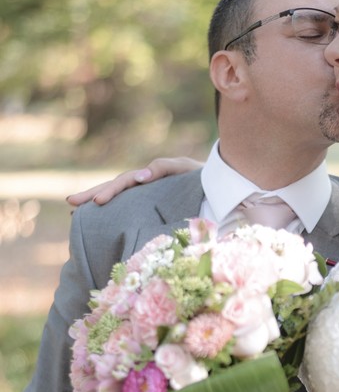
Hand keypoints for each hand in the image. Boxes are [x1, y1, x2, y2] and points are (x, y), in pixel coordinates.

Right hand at [66, 156, 202, 205]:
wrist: (215, 187)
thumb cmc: (199, 177)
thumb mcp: (183, 168)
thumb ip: (163, 168)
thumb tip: (139, 176)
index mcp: (148, 177)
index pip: (123, 182)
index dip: (109, 191)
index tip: (95, 202)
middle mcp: (142, 186)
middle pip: (113, 189)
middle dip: (92, 195)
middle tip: (71, 203)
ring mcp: (144, 198)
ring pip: (118, 200)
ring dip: (97, 204)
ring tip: (76, 212)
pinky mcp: (149, 208)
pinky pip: (127, 211)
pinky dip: (112, 216)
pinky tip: (97, 223)